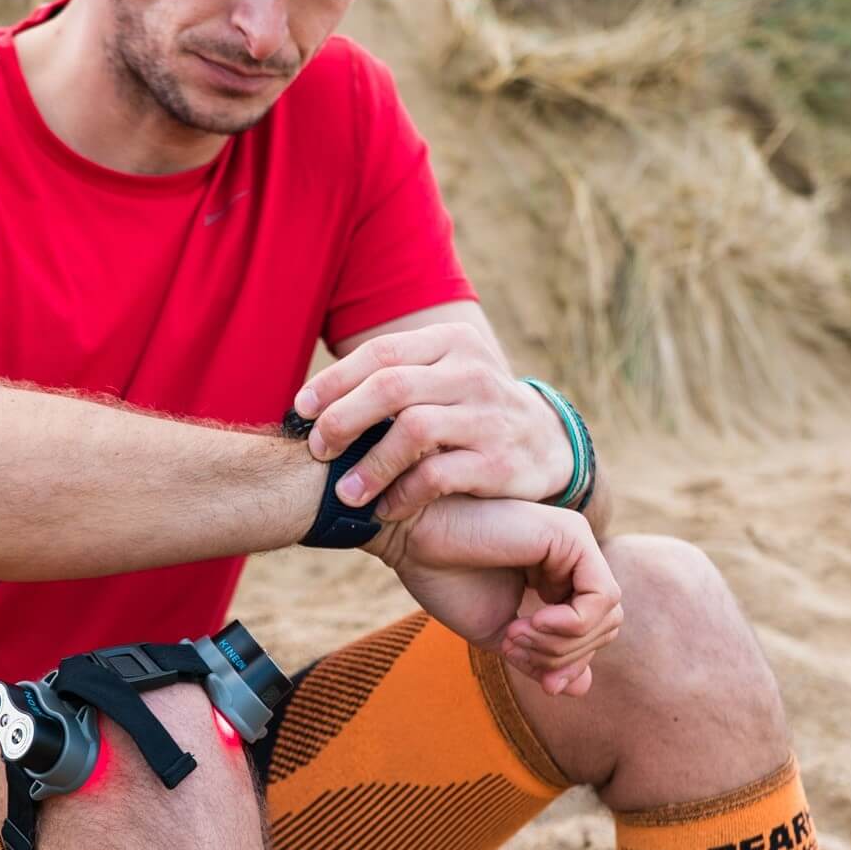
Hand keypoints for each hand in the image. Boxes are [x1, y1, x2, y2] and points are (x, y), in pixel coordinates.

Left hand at [295, 323, 573, 520]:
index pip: (380, 353)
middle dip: (343, 419)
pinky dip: (402, 493)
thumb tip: (312, 400)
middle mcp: (471, 372)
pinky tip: (385, 507)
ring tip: (344, 491)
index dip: (334, 381)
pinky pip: (437, 475)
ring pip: (412, 430)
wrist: (547, 444)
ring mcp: (488, 416)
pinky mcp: (498, 462)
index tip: (302, 408)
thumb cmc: (469, 407)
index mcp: (450, 342)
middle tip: (317, 448)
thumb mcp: (442, 375)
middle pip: (390, 386)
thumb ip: (392, 376)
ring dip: (369, 463)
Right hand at [363, 494, 622, 696]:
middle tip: (514, 647)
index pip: (592, 630)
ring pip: (608, 614)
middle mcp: (572, 554)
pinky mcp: (571, 535)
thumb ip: (541, 656)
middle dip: (565, 655)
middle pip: (606, 624)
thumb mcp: (501, 632)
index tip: (535, 676)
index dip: (570, 662)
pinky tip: (533, 622)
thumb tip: (581, 688)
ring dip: (563, 643)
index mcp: (556, 572)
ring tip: (516, 636)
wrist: (412, 538)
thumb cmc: (445, 577)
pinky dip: (572, 624)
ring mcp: (575, 541)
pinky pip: (601, 596)